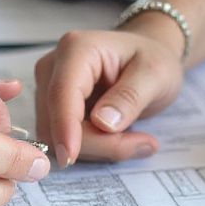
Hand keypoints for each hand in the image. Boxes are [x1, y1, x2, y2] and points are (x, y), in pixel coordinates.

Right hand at [34, 25, 184, 167]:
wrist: (148, 57)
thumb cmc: (152, 59)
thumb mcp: (155, 74)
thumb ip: (130, 97)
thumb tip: (102, 123)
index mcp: (77, 50)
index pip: (61, 93)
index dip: (64, 127)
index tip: (69, 156)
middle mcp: (53, 68)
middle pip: (56, 121)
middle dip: (96, 142)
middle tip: (143, 143)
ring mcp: (48, 90)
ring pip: (57, 137)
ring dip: (97, 147)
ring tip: (135, 138)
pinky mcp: (52, 111)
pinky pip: (62, 142)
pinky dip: (92, 148)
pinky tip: (118, 137)